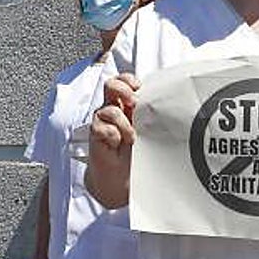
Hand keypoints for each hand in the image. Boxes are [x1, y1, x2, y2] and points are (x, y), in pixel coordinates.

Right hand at [85, 74, 139, 208]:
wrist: (123, 178)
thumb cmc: (137, 153)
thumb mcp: (149, 129)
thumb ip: (150, 114)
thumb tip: (163, 102)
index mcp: (127, 104)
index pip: (124, 81)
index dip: (130, 80)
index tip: (140, 88)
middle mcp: (113, 109)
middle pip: (111, 85)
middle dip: (123, 90)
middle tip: (134, 103)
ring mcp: (103, 121)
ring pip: (109, 108)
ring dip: (123, 123)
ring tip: (131, 138)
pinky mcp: (95, 134)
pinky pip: (101, 127)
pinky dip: (113, 135)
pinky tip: (117, 145)